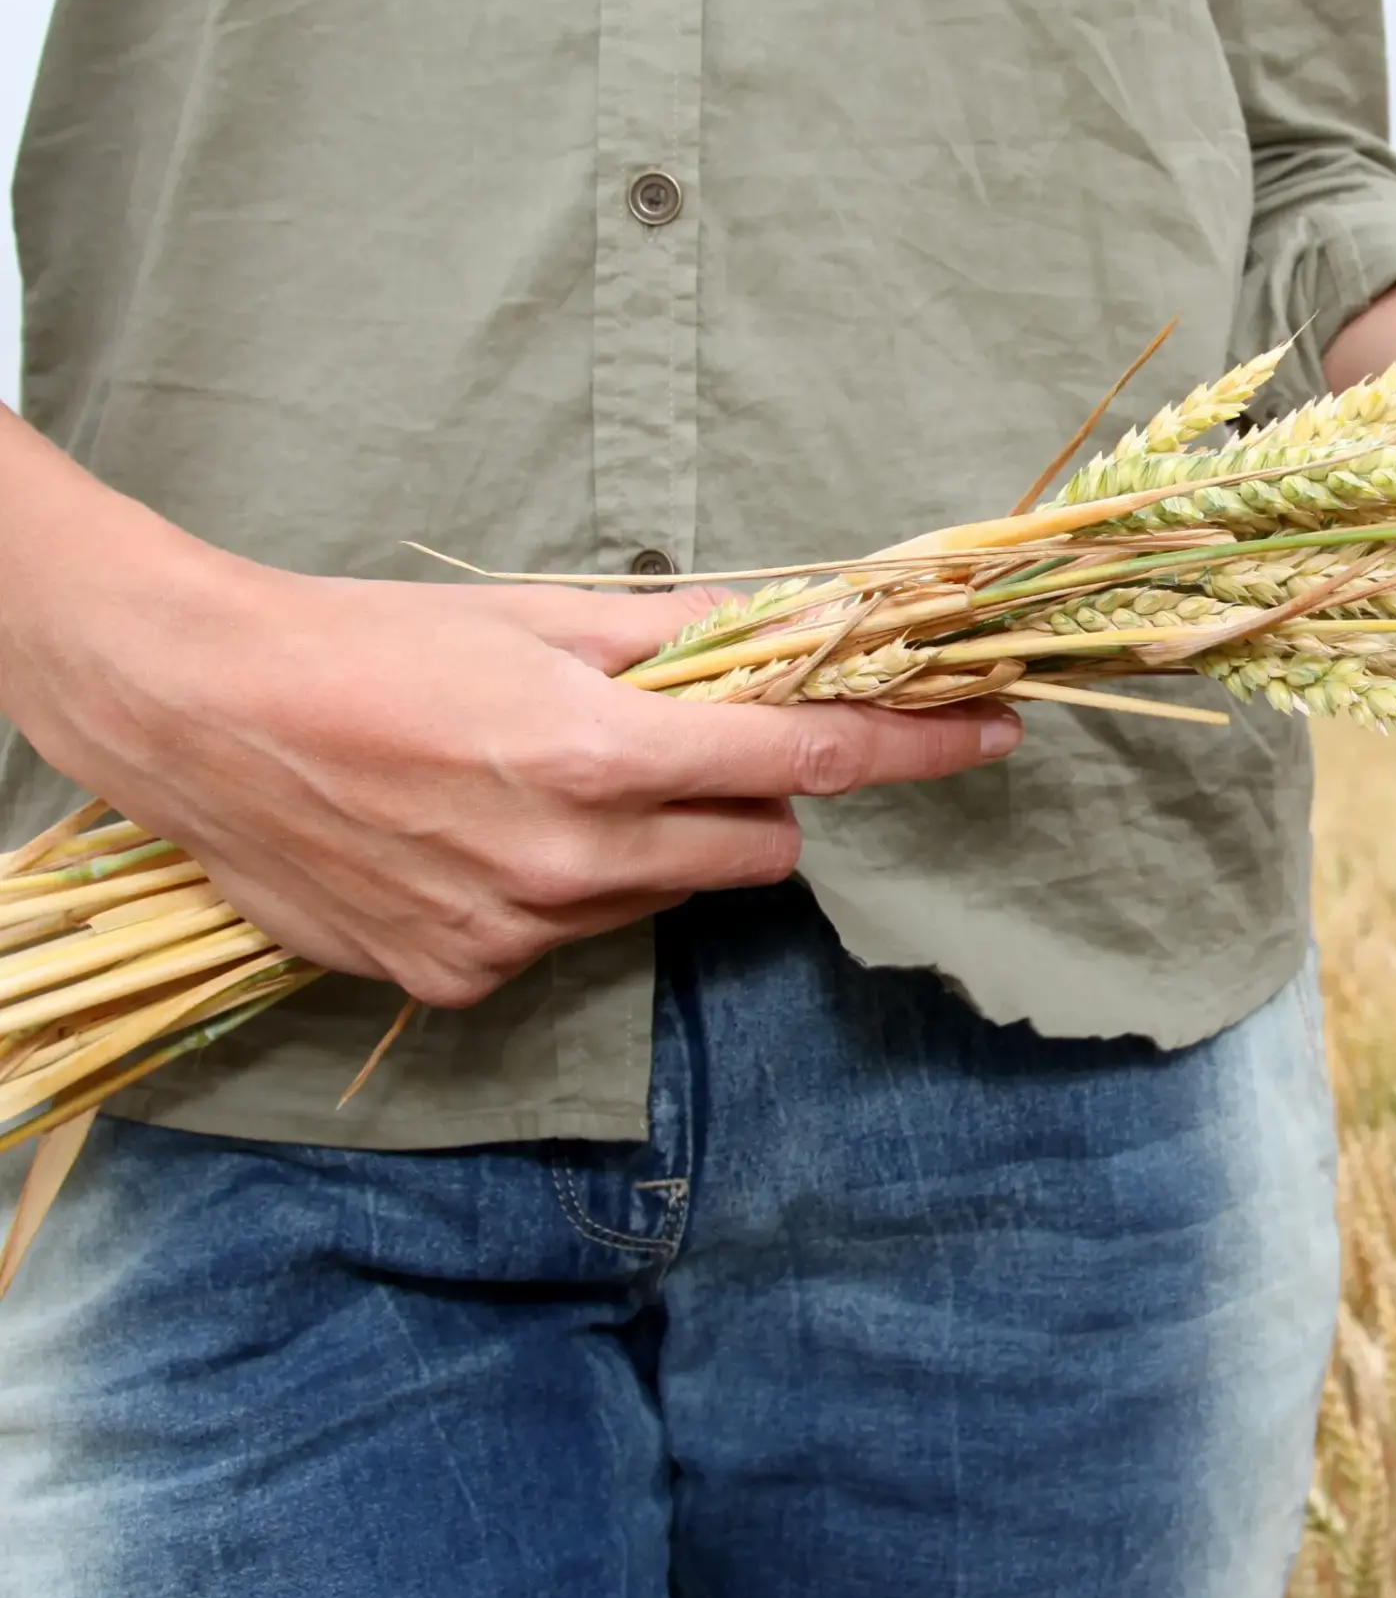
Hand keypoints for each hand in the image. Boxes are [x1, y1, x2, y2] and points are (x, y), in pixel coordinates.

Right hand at [0, 431, 1016, 1006]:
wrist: (198, 711)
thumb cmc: (369, 643)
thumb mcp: (533, 618)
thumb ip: (673, 642)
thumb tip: (782, 634)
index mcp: (599, 752)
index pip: (805, 761)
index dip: (914, 747)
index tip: (994, 732)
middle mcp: (570, 858)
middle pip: (761, 848)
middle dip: (755, 800)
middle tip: (685, 750)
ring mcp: (515, 932)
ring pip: (672, 898)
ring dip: (660, 847)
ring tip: (553, 786)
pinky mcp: (461, 979)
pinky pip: (577, 940)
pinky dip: (569, 893)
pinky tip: (485, 841)